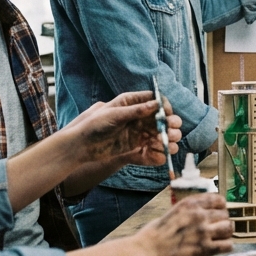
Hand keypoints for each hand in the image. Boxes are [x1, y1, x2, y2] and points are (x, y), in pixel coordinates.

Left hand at [65, 92, 181, 166]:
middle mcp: (138, 116)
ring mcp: (138, 131)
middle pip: (161, 118)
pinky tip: (161, 154)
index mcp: (132, 103)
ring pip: (160, 133)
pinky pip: (152, 148)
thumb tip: (156, 105)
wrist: (82, 146)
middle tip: (173, 130)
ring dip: (168, 138)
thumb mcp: (113, 115)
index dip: (164, 106)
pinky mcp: (136, 146)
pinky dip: (158, 152)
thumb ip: (135, 111)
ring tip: (170, 143)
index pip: (154, 101)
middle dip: (170, 124)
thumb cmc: (94, 125)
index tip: (168, 114)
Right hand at [133, 195, 232, 255]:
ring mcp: (203, 232)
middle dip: (223, 222)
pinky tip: (219, 249)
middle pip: (225, 215)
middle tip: (217, 230)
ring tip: (220, 239)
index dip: (221, 208)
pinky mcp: (204, 249)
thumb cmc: (153, 234)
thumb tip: (202, 212)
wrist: (145, 252)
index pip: (218, 199)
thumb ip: (189, 211)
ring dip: (226, 234)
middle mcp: (199, 215)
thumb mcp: (172, 212)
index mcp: (190, 204)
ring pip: (229, 228)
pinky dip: (225, 247)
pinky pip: (227, 245)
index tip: (219, 213)